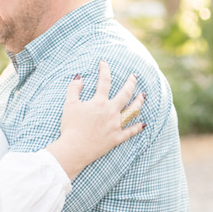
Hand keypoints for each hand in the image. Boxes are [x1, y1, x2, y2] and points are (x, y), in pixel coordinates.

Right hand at [48, 59, 144, 180]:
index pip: (104, 81)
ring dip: (139, 102)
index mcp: (99, 102)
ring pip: (132, 111)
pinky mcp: (117, 138)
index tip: (104, 62)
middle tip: (134, 76)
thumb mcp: (69, 104)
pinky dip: (137, 127)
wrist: (74, 149)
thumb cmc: (70, 126)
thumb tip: (79, 78)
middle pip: (125, 94)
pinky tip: (143, 123)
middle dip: (130, 83)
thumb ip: (74, 89)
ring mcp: (116, 125)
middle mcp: (111, 111)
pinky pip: (130, 132)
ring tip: (143, 95)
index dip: (104, 69)